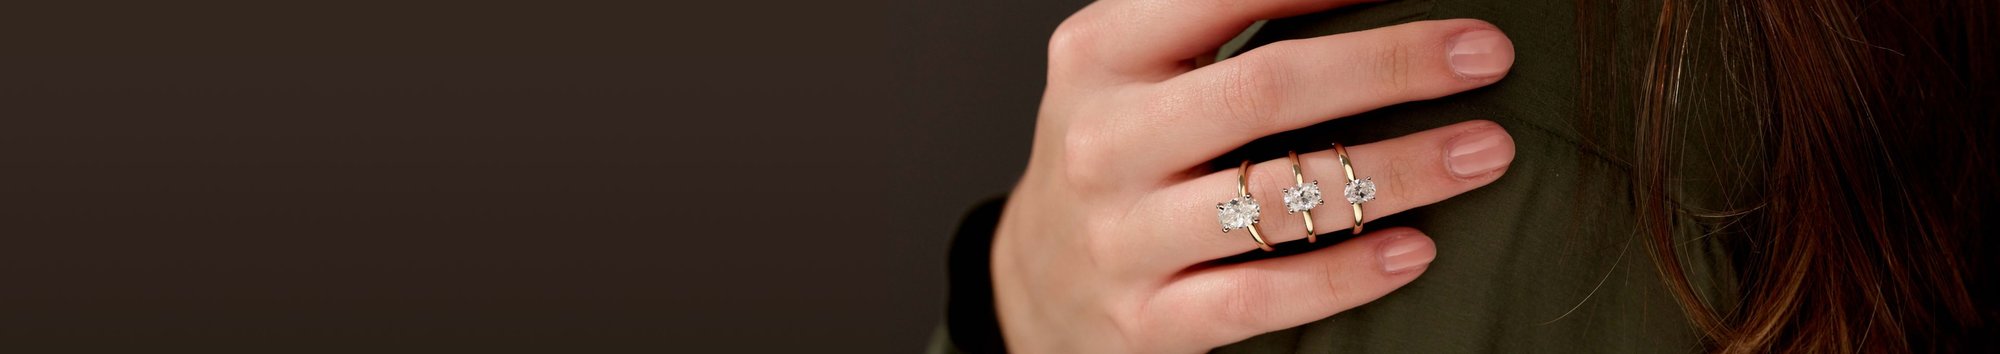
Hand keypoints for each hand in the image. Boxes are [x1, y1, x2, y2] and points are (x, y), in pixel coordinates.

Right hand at [990, 0, 1518, 351]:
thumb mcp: (1134, 63)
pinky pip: (1264, 297)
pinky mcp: (1150, 319)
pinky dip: (1348, 275)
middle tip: (1488, 53)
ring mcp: (1123, 236)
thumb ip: (1216, 17)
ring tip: (1486, 150)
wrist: (1037, 278)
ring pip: (1277, 199)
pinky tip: (1418, 251)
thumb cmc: (1120, 147)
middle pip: (1265, 88)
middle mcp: (1104, 140)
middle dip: (1392, 65)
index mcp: (1099, 54)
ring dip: (1398, 172)